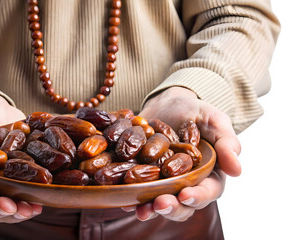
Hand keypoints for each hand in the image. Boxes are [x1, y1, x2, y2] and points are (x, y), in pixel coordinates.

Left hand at [127, 87, 240, 221]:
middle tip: (159, 204)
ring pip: (158, 203)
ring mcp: (162, 182)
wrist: (167, 103)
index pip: (208, 191)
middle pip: (182, 204)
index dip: (198, 196)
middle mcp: (186, 183)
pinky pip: (137, 191)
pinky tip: (122, 198)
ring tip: (140, 209)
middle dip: (171, 207)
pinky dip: (130, 197)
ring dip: (149, 209)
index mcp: (208, 174)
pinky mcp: (142, 177)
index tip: (186, 195)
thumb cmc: (196, 111)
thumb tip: (237, 170)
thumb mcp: (214, 120)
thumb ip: (227, 142)